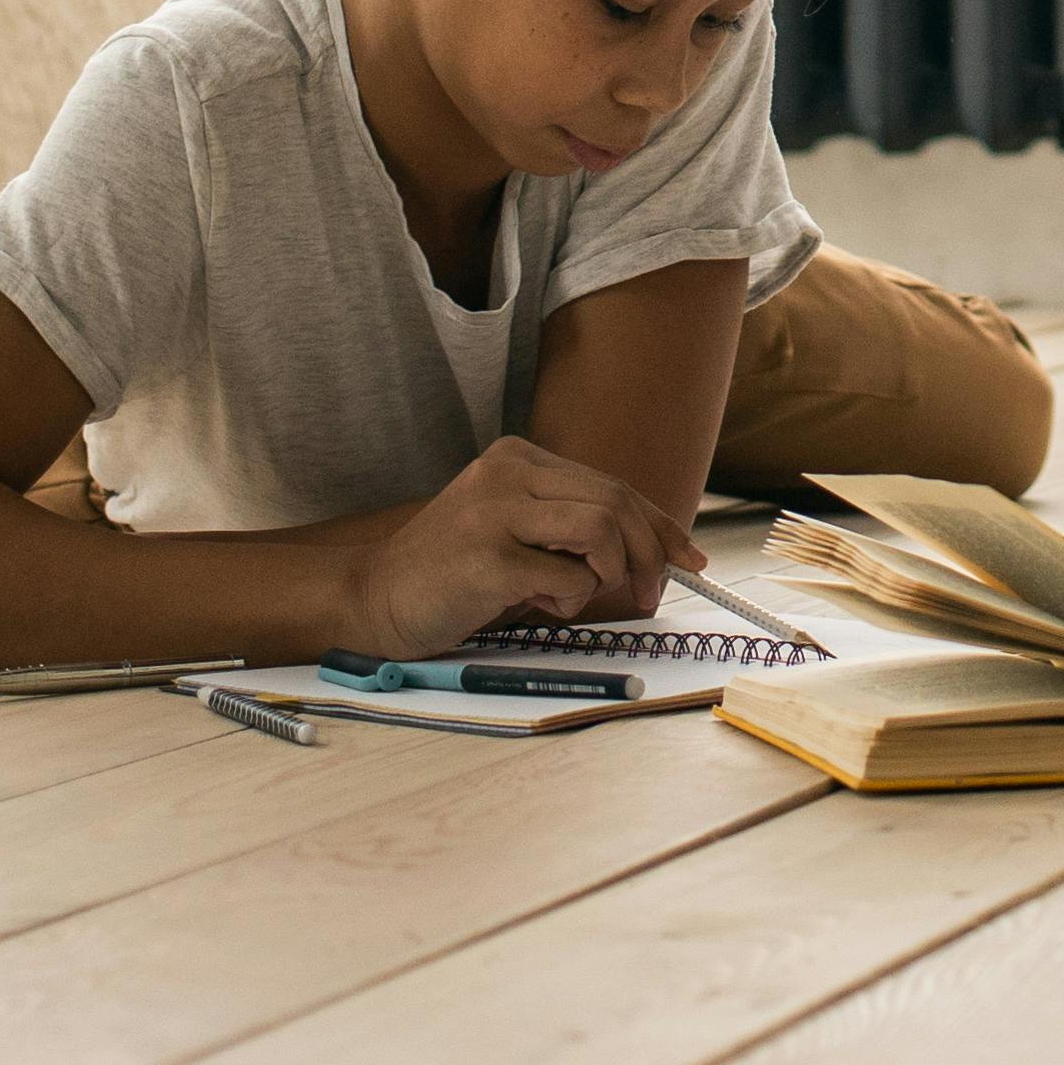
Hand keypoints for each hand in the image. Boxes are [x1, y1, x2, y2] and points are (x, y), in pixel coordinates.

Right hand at [348, 436, 702, 652]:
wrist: (376, 600)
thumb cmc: (455, 576)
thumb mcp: (516, 532)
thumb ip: (571, 528)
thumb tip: (654, 552)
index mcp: (518, 458)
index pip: (611, 484)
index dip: (658, 523)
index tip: (688, 556)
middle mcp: (508, 473)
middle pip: (614, 501)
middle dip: (648, 553)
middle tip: (650, 594)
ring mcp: (495, 512)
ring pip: (600, 529)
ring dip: (607, 574)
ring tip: (570, 598)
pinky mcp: (488, 557)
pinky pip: (567, 577)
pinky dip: (569, 600)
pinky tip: (535, 605)